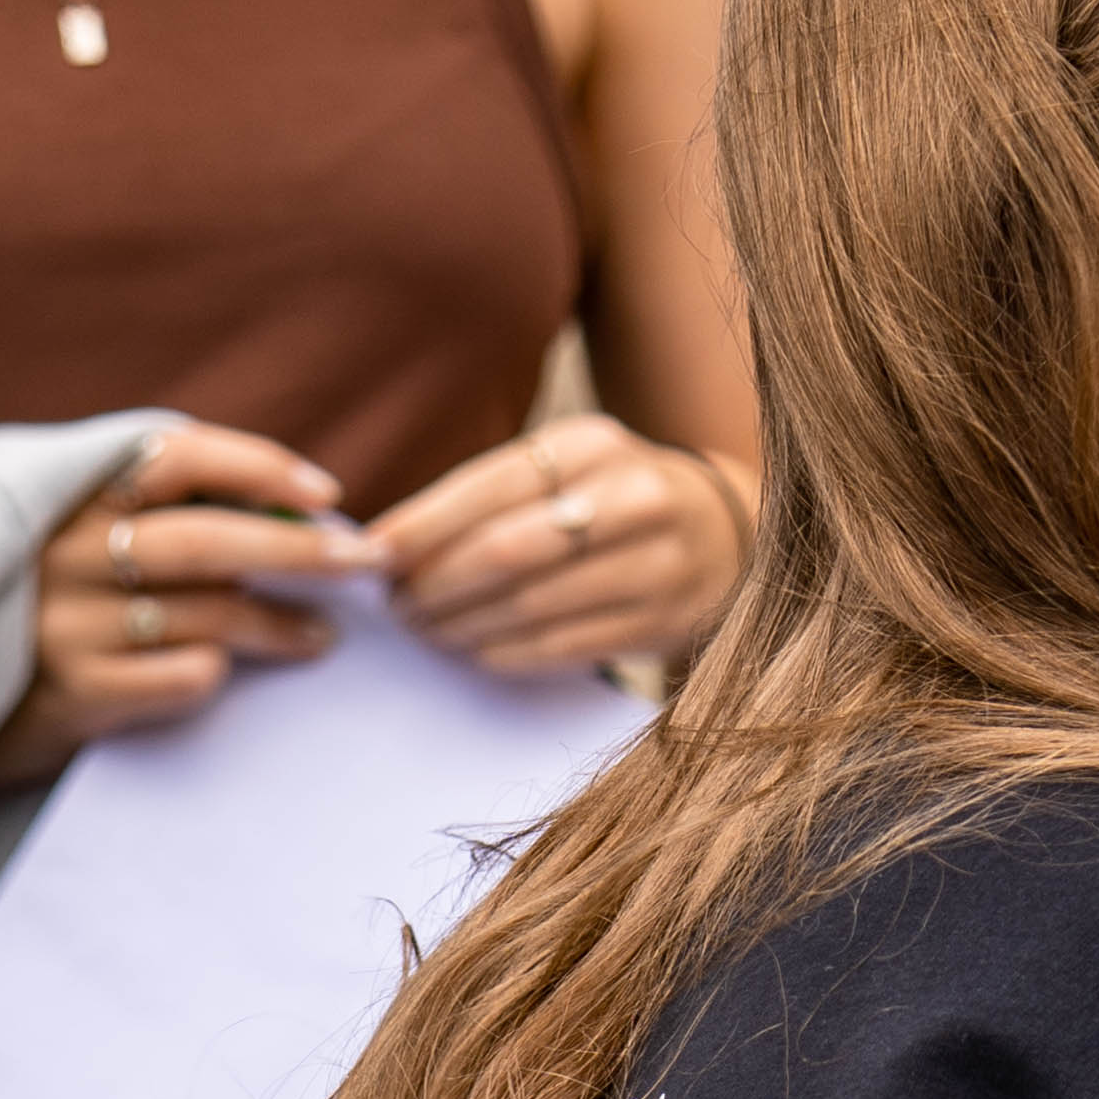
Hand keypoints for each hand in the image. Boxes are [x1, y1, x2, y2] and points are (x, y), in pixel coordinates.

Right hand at [0, 421, 376, 789]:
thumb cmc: (24, 602)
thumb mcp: (63, 534)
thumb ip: (144, 510)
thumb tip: (284, 511)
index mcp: (67, 496)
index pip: (175, 453)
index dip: (257, 466)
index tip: (325, 492)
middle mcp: (63, 552)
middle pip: (209, 540)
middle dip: (301, 550)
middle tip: (366, 561)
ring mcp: (65, 626)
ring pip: (208, 616)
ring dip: (282, 624)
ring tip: (323, 635)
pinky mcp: (71, 695)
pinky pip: (180, 678)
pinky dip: (215, 674)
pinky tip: (225, 675)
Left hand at [366, 415, 753, 676]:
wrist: (726, 533)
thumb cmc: (610, 500)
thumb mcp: (566, 469)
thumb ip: (489, 497)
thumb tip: (389, 544)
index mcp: (591, 445)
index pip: (488, 485)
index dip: (423, 524)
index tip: (372, 552)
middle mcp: (630, 497)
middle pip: (506, 550)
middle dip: (436, 584)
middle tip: (396, 604)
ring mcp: (653, 563)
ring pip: (531, 605)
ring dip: (463, 625)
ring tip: (426, 630)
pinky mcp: (662, 621)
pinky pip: (564, 646)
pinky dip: (507, 653)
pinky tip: (474, 651)